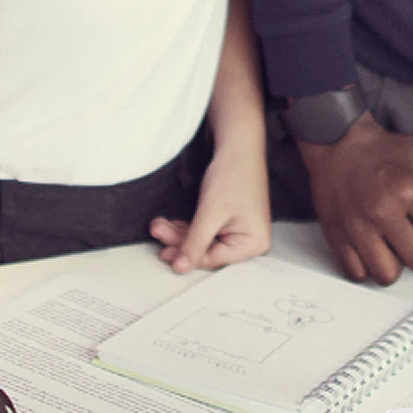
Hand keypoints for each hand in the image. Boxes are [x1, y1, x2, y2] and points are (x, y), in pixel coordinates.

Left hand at [150, 148, 271, 272]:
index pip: (214, 259)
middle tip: (159, 232)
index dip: (188, 256)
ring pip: (203, 240)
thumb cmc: (233, 175)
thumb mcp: (210, 214)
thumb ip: (194, 243)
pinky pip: (205, 230)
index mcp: (254, 243)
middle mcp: (250, 240)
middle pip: (207, 250)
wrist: (238, 145)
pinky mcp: (229, 220)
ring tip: (159, 224)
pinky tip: (171, 223)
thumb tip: (180, 268)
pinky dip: (188, 226)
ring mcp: (240, 230)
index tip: (165, 253)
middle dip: (180, 241)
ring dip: (179, 232)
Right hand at [298, 112, 412, 284]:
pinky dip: (365, 266)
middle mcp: (382, 211)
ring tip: (389, 245)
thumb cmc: (381, 148)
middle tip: (407, 233)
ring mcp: (357, 227)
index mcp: (407, 190)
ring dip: (392, 263)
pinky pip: (357, 273)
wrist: (338, 142)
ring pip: (387, 275)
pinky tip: (369, 248)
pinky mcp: (337, 236)